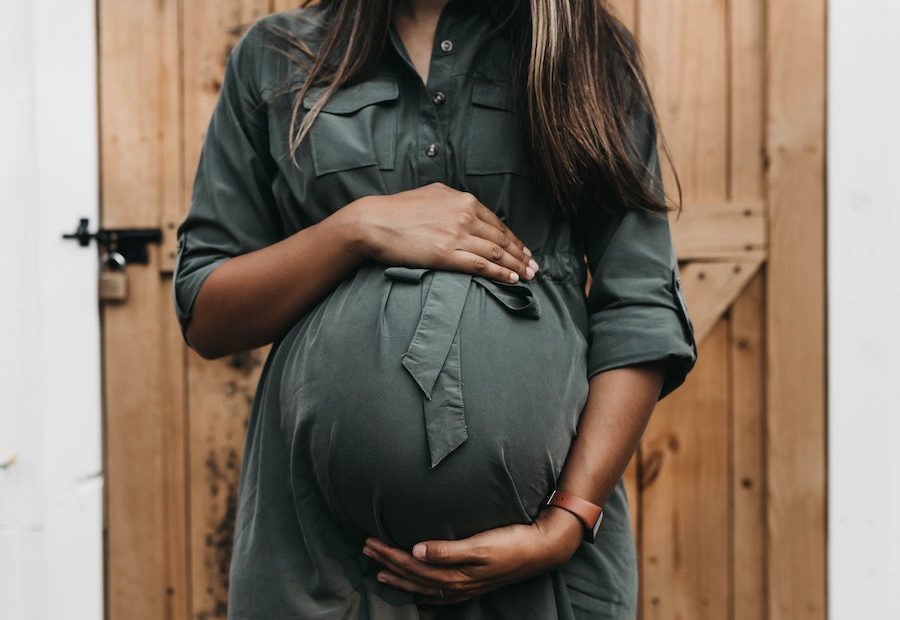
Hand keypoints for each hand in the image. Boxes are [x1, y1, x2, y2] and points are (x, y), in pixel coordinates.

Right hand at [347, 182, 539, 283]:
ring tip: (529, 276)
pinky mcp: (447, 254)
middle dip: (521, 254)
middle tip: (535, 266)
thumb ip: (453, 201)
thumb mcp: (431, 195)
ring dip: (516, 265)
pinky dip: (500, 273)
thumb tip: (465, 206)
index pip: (497, 222)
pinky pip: (481, 265)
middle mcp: (464, 215)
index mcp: (463, 200)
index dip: (514, 239)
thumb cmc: (398, 210)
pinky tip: (512, 279)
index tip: (523, 250)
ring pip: (496, 252)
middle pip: (501, 238)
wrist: (374, 222)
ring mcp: (457, 235)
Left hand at [361, 506, 583, 605]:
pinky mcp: (474, 584)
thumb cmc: (511, 541)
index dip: (389, 554)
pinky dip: (424, 594)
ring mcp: (465, 586)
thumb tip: (416, 550)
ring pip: (423, 585)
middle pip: (413, 575)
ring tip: (380, 571)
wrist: (541, 549)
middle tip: (366, 549)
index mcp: (455, 572)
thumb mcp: (480, 543)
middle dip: (387, 563)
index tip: (369, 542)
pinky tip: (417, 595)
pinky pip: (440, 594)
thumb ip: (447, 549)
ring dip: (400, 577)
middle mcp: (457, 583)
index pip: (412, 564)